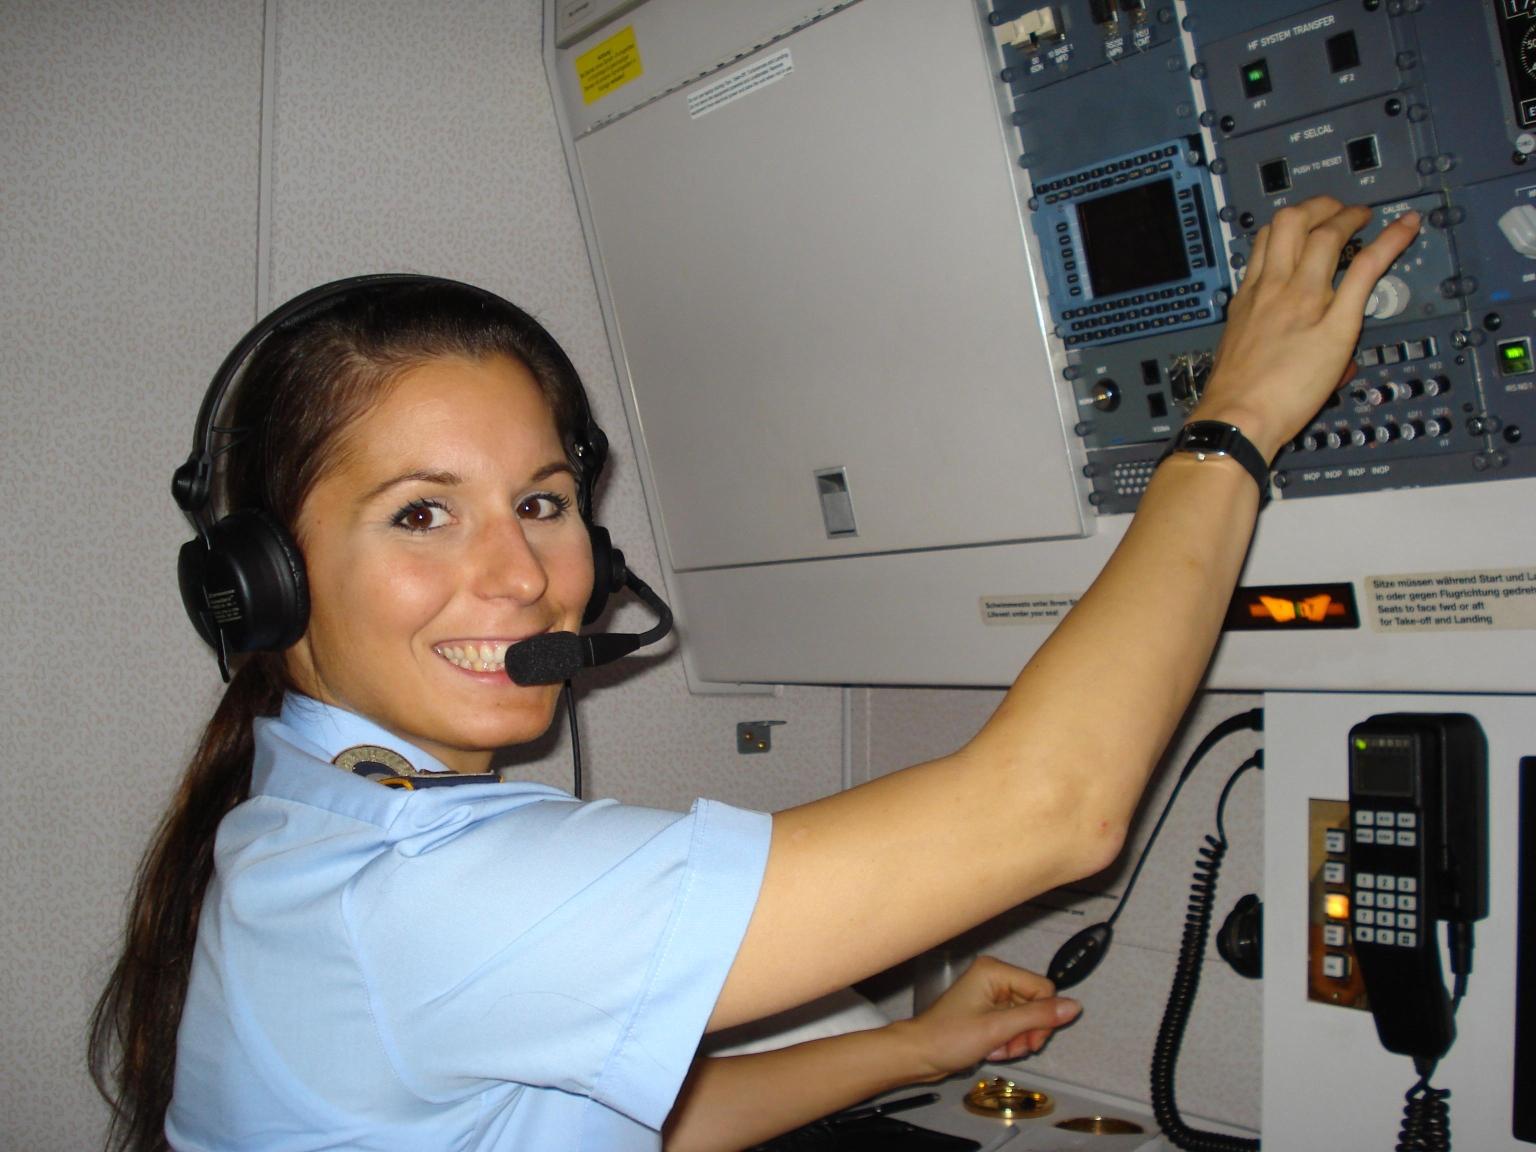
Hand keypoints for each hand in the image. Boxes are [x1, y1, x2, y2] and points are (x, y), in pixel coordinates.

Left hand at [895, 955, 1080, 1078]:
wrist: (920, 1055)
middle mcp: (994, 977)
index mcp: (995, 971)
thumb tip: (1074, 1006)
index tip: (1030, 1040)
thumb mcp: (998, 1029)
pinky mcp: (988, 1010)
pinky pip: (1013, 1024)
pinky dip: (1008, 1041)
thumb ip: (1038, 1017)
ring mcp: (991, 994)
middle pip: (1036, 1004)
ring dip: (1018, 1040)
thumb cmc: (949, 1038)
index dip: (1042, 1018)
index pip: (1043, 989)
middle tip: (1011, 1047)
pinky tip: (993, 1049)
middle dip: (1028, 1032)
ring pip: (1026, 1018)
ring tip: (998, 1050)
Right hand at [1191, 197, 1420, 461]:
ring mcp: (1305, 301)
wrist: (1236, 419)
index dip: (1288, 224)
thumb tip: (1294, 344)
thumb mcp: (1240, 355)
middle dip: (1318, 206)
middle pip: (1292, 221)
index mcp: (1248, 298)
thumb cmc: (1234, 399)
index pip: (1265, 241)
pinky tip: (1406, 228)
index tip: (1304, 223)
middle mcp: (1274, 289)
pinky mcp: (1336, 321)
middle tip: (1336, 210)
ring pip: (1326, 234)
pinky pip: (1367, 268)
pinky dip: (1392, 242)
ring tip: (1364, 217)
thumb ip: (1268, 339)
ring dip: (1349, 216)